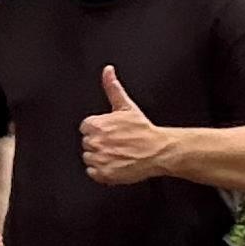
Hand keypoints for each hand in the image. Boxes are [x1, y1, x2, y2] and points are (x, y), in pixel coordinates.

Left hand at [81, 65, 180, 184]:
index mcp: (97, 125)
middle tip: (116, 143)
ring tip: (116, 153)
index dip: (98, 130)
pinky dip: (101, 172)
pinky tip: (114, 164)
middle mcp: (96, 142)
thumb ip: (112, 87)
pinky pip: (93, 173)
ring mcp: (100, 159)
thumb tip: (107, 70)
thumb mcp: (126, 106)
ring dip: (99, 158)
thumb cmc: (143, 130)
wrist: (158, 150)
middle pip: (86, 143)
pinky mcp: (104, 174)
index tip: (109, 132)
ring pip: (89, 158)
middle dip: (99, 143)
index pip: (86, 128)